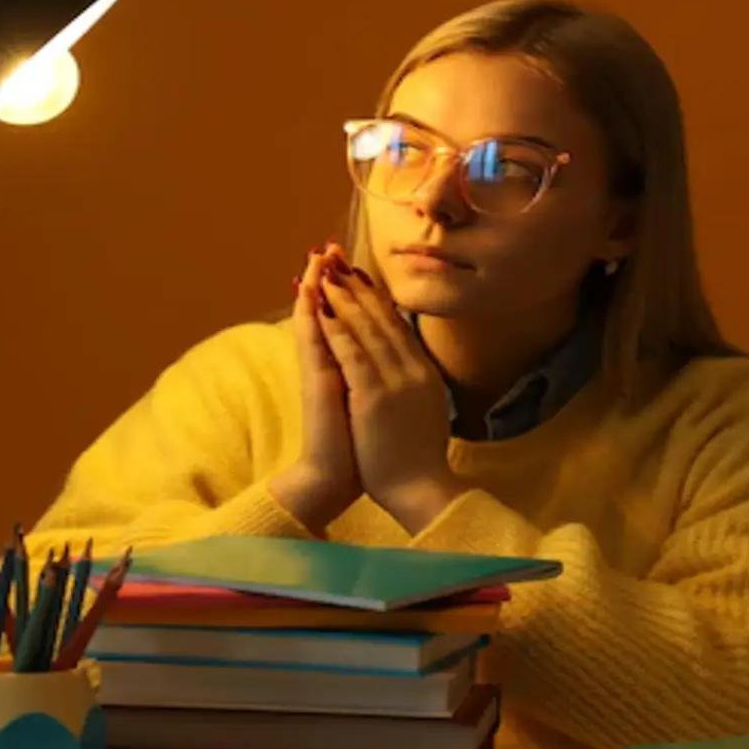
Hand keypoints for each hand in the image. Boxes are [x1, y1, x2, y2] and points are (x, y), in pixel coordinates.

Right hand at [267, 245, 360, 534]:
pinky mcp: (313, 379)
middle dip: (331, 278)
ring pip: (315, 318)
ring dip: (315, 284)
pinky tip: (309, 289)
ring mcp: (319, 370)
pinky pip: (310, 337)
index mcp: (350, 368)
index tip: (353, 266)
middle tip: (328, 246)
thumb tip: (391, 363)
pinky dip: (309, 312)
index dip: (351, 293)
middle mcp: (331, 364)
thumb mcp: (374, 405)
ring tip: (316, 256)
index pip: (350, 322)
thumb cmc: (360, 448)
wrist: (338, 476)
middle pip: (330, 311)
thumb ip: (376, 380)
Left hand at [316, 263, 463, 533]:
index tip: (360, 273)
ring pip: (366, 328)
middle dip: (357, 285)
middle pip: (382, 317)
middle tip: (337, 257)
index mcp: (425, 373)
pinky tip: (323, 308)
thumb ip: (415, 385)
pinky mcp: (375, 395)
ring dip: (343, 297)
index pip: (398, 325)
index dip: (377, 296)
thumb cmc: (416, 460)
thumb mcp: (423, 411)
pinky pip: (353, 352)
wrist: (420, 491)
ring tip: (325, 272)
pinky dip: (338, 327)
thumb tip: (408, 367)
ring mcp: (396, 380)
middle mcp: (413, 369)